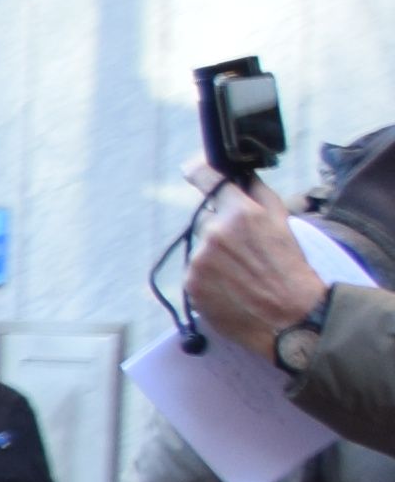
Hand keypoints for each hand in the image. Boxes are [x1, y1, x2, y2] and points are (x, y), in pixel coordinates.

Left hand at [189, 183, 325, 348]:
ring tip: (242, 275)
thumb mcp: (283, 221)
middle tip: (245, 253)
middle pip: (206, 221)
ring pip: (201, 249)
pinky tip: (231, 287)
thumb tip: (242, 175)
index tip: (190, 167)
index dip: (198, 170)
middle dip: (221, 231)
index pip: (210, 180)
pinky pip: (195, 273)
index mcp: (240, 213)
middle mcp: (215, 232)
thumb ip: (259, 194)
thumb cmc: (291, 266)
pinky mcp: (191, 283)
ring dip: (215, 257)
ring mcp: (200, 259)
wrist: (290, 314)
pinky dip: (209, 278)